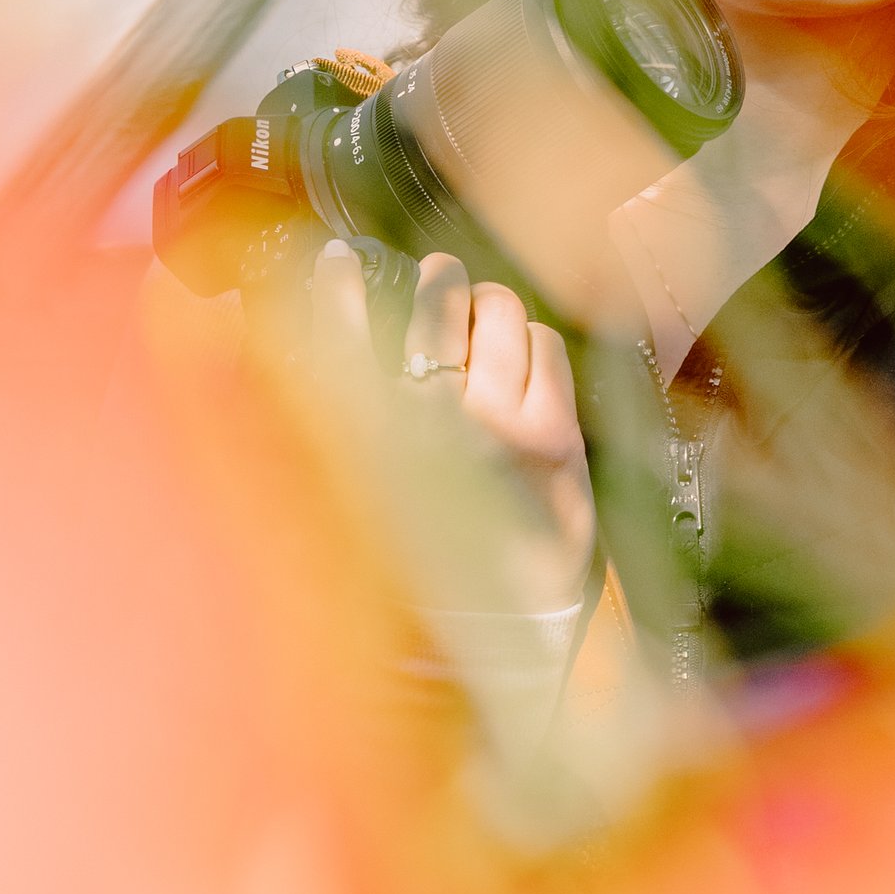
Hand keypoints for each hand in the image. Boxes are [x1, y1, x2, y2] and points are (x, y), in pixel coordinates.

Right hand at [312, 242, 596, 623]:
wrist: (502, 633)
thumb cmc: (426, 571)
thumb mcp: (366, 501)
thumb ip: (351, 428)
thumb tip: (345, 357)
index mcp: (368, 444)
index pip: (341, 336)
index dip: (338, 288)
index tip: (339, 259)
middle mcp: (432, 426)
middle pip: (434, 302)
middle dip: (437, 281)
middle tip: (438, 282)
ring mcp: (501, 425)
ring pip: (499, 312)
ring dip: (489, 308)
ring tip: (483, 323)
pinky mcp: (557, 435)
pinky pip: (548, 346)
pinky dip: (534, 344)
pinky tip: (523, 365)